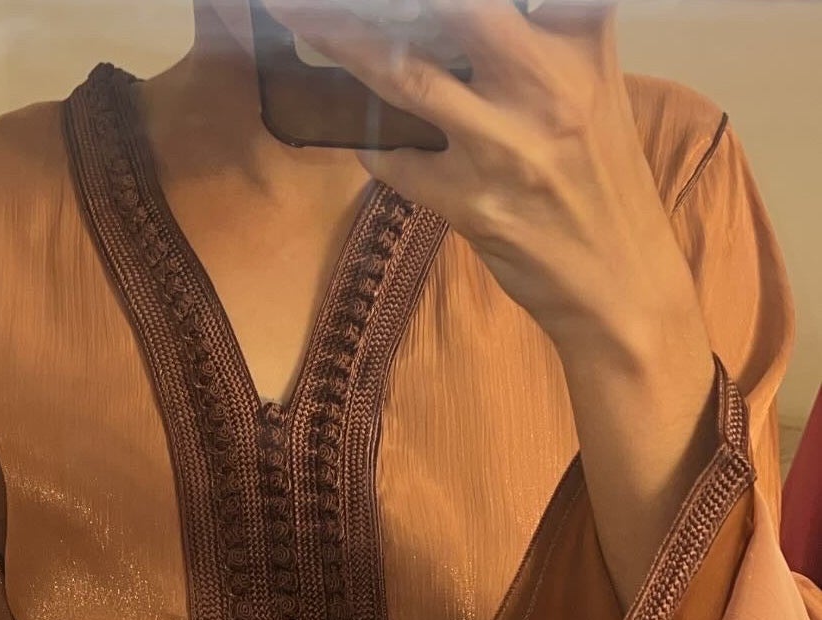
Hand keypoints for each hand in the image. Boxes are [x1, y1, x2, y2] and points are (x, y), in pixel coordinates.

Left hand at [267, 0, 702, 360]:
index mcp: (580, 40)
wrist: (622, 287)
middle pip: (451, 6)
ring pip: (406, 75)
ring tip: (302, 20)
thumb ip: (544, 38)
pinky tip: (361, 134)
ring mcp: (504, 145)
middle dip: (375, 1)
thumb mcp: (593, 88)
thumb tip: (455, 19)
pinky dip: (371, 145)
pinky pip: (397, 162)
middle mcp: (544, 83)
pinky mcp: (473, 204)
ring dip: (343, 43)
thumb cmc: (602, 183)